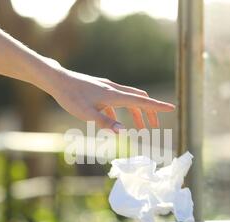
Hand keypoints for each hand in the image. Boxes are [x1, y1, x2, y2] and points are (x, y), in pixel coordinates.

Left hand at [49, 69, 175, 132]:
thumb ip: (105, 123)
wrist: (57, 81)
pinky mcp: (101, 89)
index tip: (172, 109)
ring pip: (129, 99)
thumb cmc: (70, 97)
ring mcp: (107, 88)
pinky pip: (118, 100)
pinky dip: (123, 110)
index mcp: (114, 96)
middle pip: (139, 99)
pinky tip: (115, 121)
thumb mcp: (86, 114)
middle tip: (154, 127)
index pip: (141, 101)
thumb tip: (124, 132)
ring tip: (138, 129)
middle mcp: (114, 89)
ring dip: (137, 113)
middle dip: (149, 112)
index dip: (157, 106)